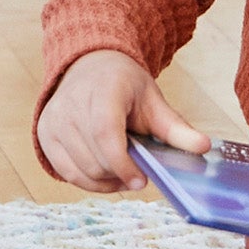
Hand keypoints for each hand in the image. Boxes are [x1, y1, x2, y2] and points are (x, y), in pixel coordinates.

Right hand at [36, 48, 211, 194]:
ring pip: (81, 170)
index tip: (142, 181)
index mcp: (102, 91)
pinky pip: (66, 172)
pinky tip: (105, 173)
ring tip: (123, 172)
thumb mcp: (153, 100)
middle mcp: (70, 104)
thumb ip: (176, 127)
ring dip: (106, 180)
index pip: (105, 134)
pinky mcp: (44, 135)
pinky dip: (88, 181)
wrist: (88, 66)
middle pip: (95, 159)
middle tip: (138, 174)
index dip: (123, 163)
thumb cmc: (124, 86)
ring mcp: (53, 120)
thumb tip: (204, 147)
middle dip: (120, 174)